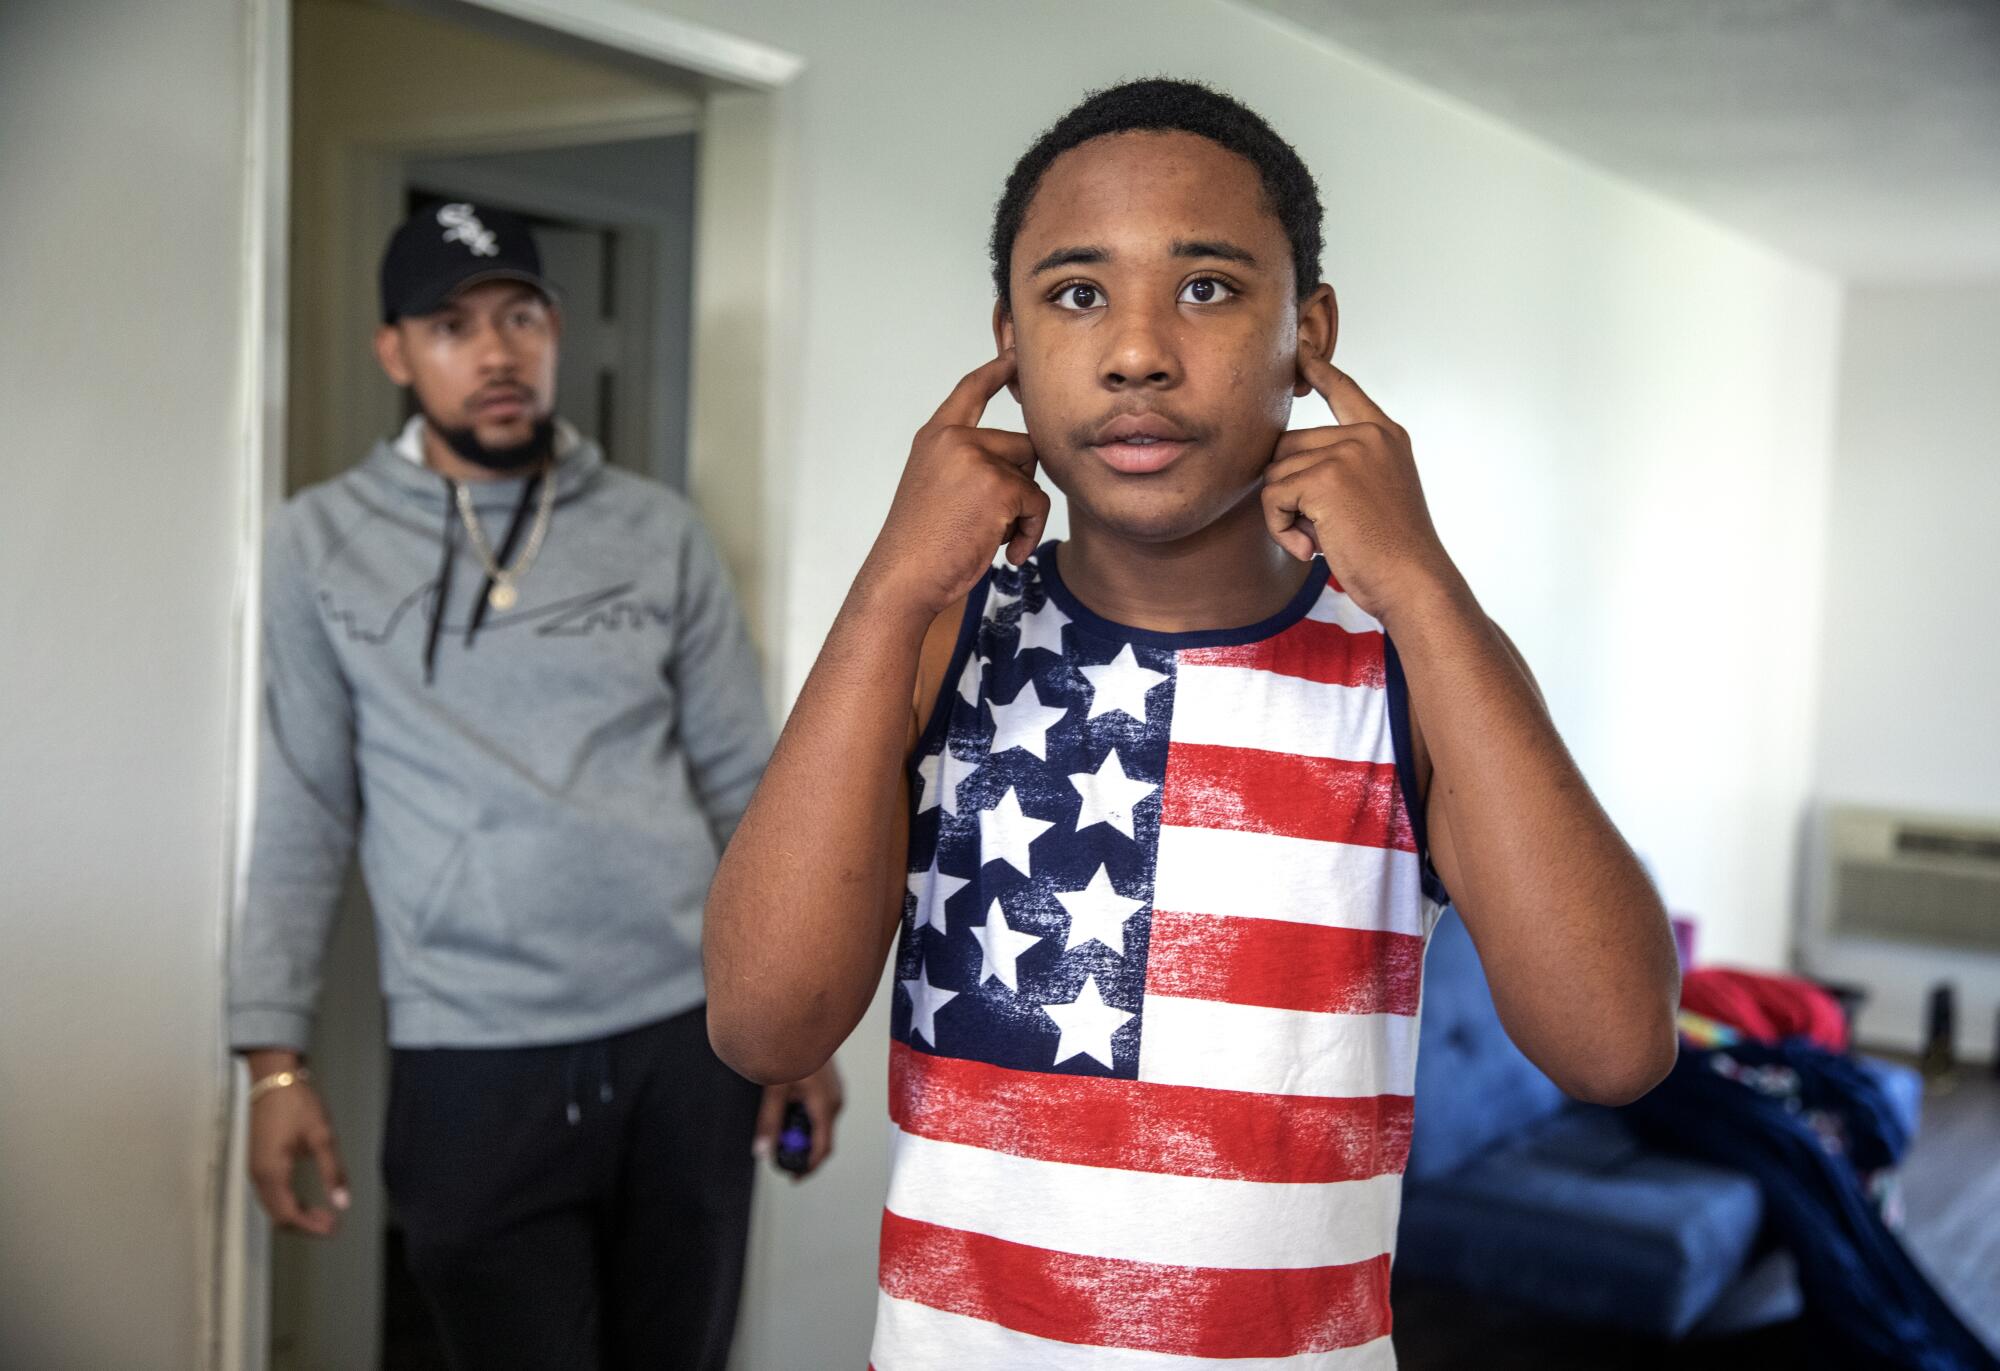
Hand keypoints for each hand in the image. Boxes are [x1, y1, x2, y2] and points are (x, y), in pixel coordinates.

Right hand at [246, 1067, 349, 1236]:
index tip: (334, 1229)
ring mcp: (255, 1169)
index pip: (289, 1214)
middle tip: (332, 1224)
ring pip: (272, 1207)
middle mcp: (258, 1176)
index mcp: (272, 1173)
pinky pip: (270, 1194)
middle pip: (278, 1216)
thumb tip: (343, 1203)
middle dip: (304, 1225)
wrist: (274, 1080)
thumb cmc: (298, 1104)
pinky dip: (288, 1203)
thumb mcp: (322, 1137)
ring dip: (296, 1215)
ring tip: (323, 1215)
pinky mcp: (258, 1162)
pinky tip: (306, 1200)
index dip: (311, 1227)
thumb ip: (332, 1172)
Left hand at [753, 1059, 844, 1178]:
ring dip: (802, 1133)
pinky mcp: (830, 1086)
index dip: (808, 1166)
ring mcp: (834, 1093)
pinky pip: (820, 1112)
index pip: (822, 1148)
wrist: (805, 1022)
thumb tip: (762, 1150)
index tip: (793, 1177)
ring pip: (820, 1125)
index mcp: (825, 1106)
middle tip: (778, 1153)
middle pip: (821, 1139)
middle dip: (801, 1150)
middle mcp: (835, 1102)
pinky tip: (789, 1113)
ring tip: (781, 1131)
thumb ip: (769, 1122)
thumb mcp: (775, 1089)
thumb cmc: (792, 1050)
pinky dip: (806, 1120)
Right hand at [860, 351, 1049, 619]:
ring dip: (1024, 512)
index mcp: (935, 437)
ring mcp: (976, 460)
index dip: (997, 371)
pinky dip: (1029, 532)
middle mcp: (955, 440)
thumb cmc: (920, 544)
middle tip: (993, 521)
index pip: (971, 390)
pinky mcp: (998, 486)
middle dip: (1020, 485)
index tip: (1016, 354)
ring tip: (995, 538)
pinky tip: (1008, 552)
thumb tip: (1024, 458)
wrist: (904, 577)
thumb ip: (967, 463)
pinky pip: (1038, 503)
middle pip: (1023, 445)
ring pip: (1032, 476)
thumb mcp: (936, 486)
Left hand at [1262, 349, 1460, 622]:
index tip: (1300, 344)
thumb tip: (1284, 463)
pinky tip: (1313, 549)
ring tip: (1319, 540)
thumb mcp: (1376, 495)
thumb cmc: (1394, 553)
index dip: (1319, 368)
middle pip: (1287, 445)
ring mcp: (1347, 452)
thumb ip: (1343, 468)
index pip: (1345, 391)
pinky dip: (1281, 529)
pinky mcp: (1325, 476)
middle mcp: (1367, 435)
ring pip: (1275, 474)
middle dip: (1287, 491)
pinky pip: (1273, 497)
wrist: (1414, 581)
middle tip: (1317, 530)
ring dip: (1283, 515)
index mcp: (1384, 436)